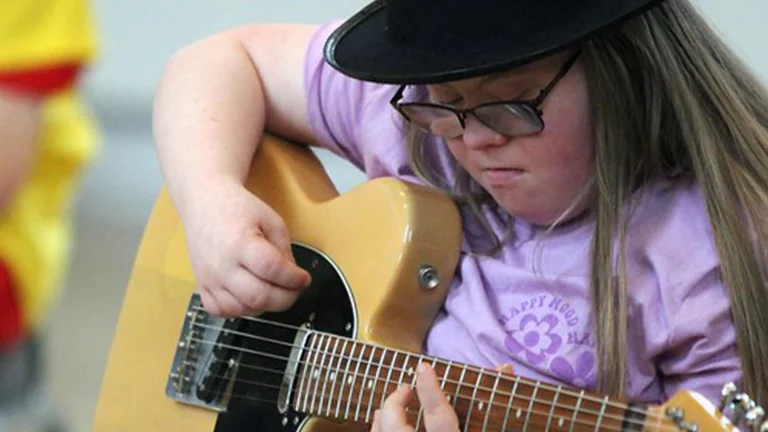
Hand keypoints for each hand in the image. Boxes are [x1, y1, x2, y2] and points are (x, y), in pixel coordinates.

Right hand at [182, 180, 310, 315]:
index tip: (304, 278)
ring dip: (265, 306)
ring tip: (274, 291)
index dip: (294, 279)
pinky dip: (240, 310)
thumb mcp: (272, 221)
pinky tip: (251, 296)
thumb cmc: (237, 209)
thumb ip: (284, 251)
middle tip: (295, 290)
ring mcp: (210, 278)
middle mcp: (222, 265)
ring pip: (242, 309)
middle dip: (285, 299)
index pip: (272, 270)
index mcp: (241, 243)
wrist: (205, 203)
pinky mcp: (202, 286)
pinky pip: (222, 311)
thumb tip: (292, 279)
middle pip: (258, 297)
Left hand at [370, 363, 514, 431]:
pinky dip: (378, 429)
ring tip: (393, 401)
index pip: (438, 416)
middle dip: (396, 401)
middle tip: (407, 388)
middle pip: (398, 425)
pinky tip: (381, 421)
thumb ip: (494, 404)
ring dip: (384, 415)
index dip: (430, 389)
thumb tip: (507, 367)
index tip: (423, 366)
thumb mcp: (488, 429)